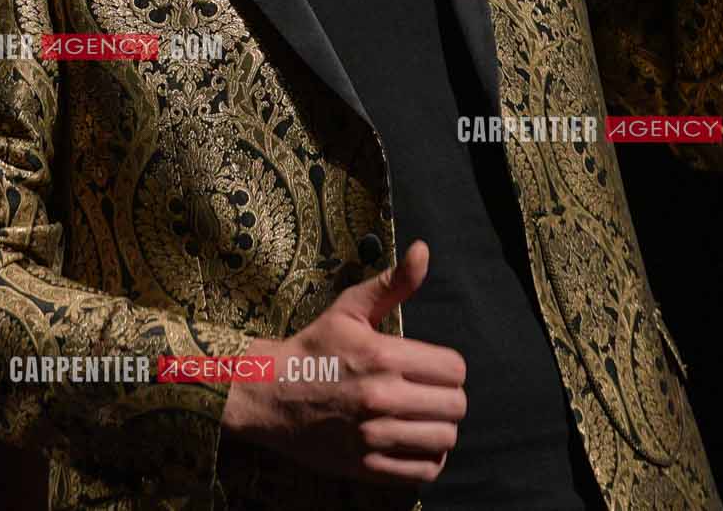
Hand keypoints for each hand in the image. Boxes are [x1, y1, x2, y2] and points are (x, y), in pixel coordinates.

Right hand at [221, 240, 466, 486]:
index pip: (454, 370)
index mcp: (382, 356)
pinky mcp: (366, 466)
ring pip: (444, 439)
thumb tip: (423, 250)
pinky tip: (413, 441)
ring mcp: (374, 436)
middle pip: (455, 406)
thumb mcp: (349, 309)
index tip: (432, 368)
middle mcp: (382, 397)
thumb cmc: (313, 349)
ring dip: (439, 428)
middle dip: (449, 398)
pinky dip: (428, 458)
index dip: (449, 368)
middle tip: (429, 393)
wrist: (267, 394)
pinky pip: (423, 471)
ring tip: (422, 418)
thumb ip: (392, 283)